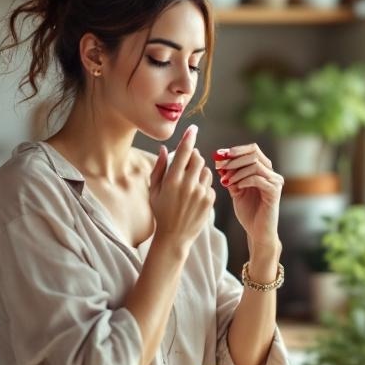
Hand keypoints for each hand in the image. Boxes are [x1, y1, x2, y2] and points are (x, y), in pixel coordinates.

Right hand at [150, 126, 214, 252]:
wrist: (174, 236)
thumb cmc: (161, 211)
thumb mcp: (154, 190)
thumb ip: (159, 168)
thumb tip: (163, 149)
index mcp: (172, 180)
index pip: (184, 152)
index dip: (189, 138)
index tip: (193, 128)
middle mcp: (187, 185)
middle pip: (198, 158)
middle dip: (194, 156)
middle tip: (188, 160)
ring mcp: (200, 193)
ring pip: (206, 170)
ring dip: (200, 170)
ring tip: (190, 180)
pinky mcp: (210, 200)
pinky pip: (210, 184)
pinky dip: (203, 184)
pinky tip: (195, 194)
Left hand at [214, 144, 282, 247]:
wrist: (257, 232)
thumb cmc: (248, 212)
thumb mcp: (235, 189)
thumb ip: (230, 175)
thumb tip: (218, 159)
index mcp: (264, 170)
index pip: (252, 149)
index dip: (235, 150)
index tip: (219, 155)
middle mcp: (272, 173)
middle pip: (254, 154)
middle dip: (234, 159)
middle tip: (220, 166)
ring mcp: (275, 182)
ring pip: (255, 165)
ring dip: (237, 171)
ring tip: (225, 180)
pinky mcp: (274, 192)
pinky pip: (258, 179)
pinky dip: (244, 180)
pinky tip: (235, 187)